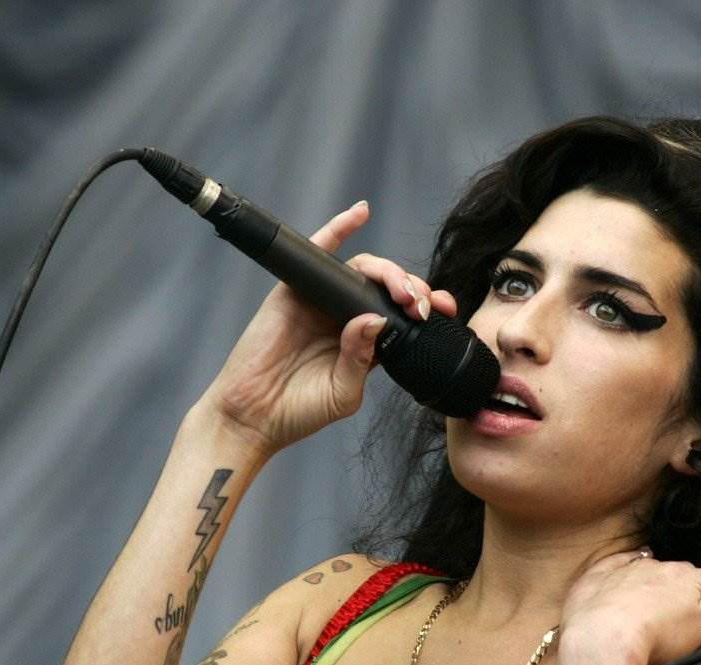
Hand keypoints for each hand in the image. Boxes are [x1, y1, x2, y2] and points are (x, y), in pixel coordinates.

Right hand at [198, 202, 457, 455]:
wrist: (254, 416)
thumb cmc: (299, 411)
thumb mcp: (344, 392)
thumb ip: (363, 360)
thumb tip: (374, 319)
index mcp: (366, 342)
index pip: (402, 314)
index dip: (427, 306)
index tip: (445, 311)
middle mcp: (346, 317)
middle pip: (387, 287)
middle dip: (412, 289)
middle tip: (420, 306)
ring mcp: (321, 301)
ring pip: (362, 269)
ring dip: (388, 271)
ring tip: (401, 290)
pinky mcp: (295, 290)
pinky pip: (320, 251)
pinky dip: (339, 228)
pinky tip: (360, 212)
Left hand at [556, 550, 700, 664]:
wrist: (605, 637)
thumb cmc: (659, 635)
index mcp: (687, 577)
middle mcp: (658, 565)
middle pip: (679, 574)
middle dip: (683, 589)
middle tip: (681, 617)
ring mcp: (625, 569)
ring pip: (647, 568)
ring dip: (653, 580)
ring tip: (654, 604)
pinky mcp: (598, 577)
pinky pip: (614, 564)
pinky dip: (621, 568)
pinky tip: (623, 573)